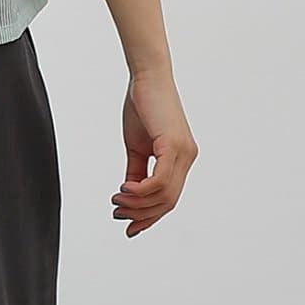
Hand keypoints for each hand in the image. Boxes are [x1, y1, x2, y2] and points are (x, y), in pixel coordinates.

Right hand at [113, 68, 196, 235]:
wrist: (147, 78)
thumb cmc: (142, 107)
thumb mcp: (137, 147)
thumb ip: (136, 171)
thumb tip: (129, 194)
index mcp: (181, 159)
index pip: (169, 198)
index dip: (149, 216)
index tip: (129, 225)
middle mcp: (187, 158)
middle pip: (168, 201)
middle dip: (141, 214)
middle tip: (118, 213)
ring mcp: (184, 153)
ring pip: (164, 195)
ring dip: (137, 203)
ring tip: (117, 200)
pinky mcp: (174, 146)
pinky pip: (160, 181)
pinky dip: (141, 190)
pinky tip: (125, 189)